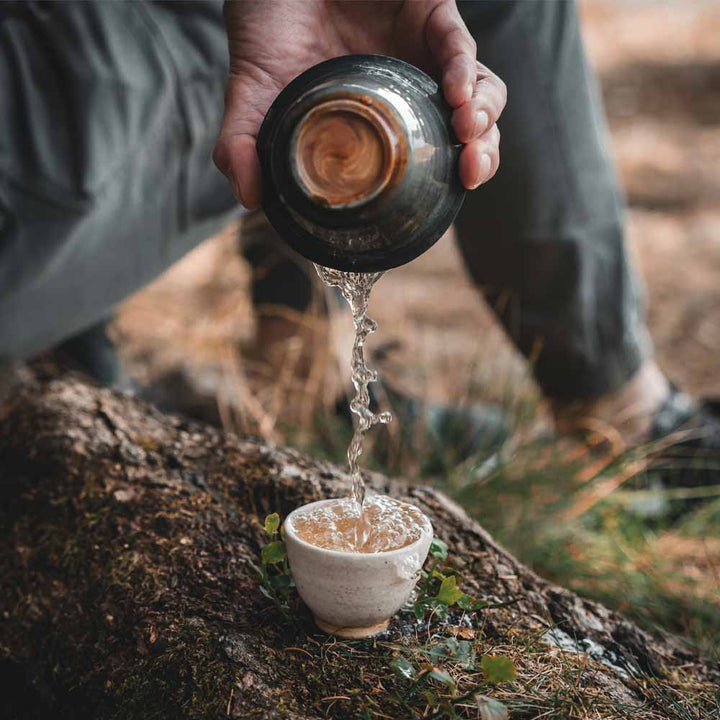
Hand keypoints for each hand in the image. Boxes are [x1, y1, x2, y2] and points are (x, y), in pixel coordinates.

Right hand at [213, 0, 505, 208]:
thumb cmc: (265, 27)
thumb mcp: (251, 94)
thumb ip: (246, 145)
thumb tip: (249, 198)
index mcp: (380, 119)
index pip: (429, 158)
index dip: (446, 180)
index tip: (447, 201)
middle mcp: (409, 90)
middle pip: (468, 131)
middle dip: (481, 154)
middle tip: (469, 171)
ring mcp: (422, 52)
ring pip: (479, 89)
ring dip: (483, 116)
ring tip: (466, 133)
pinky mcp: (429, 11)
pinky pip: (456, 43)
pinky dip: (462, 68)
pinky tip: (456, 92)